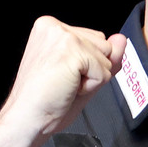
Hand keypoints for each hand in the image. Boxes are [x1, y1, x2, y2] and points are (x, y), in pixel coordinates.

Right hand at [0, 17, 126, 146]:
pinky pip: (103, 72)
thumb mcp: (82, 74)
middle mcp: (54, 26)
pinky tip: (67, 88)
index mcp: (51, 28)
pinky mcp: (71, 51)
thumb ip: (103, 56)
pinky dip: (91, 87)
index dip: (87, 65)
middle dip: (92, 69)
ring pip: (106, 58)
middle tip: (63, 82)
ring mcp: (62, 36)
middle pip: (104, 45)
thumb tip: (121, 39)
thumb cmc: (45, 101)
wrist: (26, 120)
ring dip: (92, 78)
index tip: (60, 75)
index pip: (95, 39)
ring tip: (64, 85)